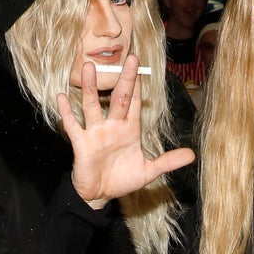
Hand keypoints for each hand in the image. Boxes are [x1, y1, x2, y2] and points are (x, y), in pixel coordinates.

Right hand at [57, 54, 194, 209]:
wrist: (100, 195)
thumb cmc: (122, 180)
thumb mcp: (149, 171)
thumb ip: (168, 161)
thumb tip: (192, 155)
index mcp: (129, 130)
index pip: (134, 103)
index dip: (138, 86)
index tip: (141, 67)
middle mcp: (112, 127)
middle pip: (119, 98)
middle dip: (125, 79)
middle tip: (130, 58)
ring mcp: (96, 133)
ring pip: (92, 105)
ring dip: (91, 87)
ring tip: (89, 67)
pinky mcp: (82, 143)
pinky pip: (73, 125)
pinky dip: (67, 112)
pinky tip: (62, 97)